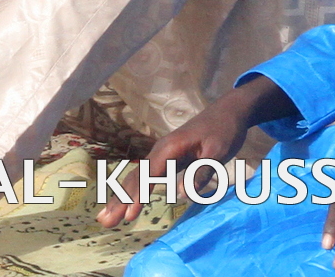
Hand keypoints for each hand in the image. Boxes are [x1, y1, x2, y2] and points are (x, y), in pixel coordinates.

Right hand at [105, 79, 277, 224]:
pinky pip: (146, 178)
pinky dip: (134, 192)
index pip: (149, 175)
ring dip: (121, 197)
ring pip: (137, 178)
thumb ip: (200, 172)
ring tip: (106, 218)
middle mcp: (160, 151)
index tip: (130, 216)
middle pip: (136, 177)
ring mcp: (162, 155)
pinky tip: (128, 203)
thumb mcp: (218, 151)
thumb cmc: (224, 130)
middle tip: (105, 222)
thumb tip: (182, 194)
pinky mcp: (167, 160)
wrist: (229, 112)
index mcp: (170, 147)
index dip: (138, 196)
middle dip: (120, 199)